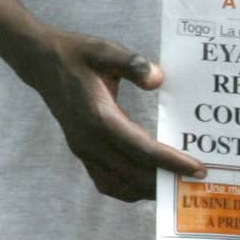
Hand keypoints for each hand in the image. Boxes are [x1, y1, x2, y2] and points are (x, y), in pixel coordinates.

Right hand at [23, 31, 207, 202]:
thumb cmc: (77, 54)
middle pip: (134, 173)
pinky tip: (147, 184)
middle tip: (198, 182)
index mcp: (98, 117)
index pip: (142, 149)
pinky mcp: (81, 151)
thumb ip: (132, 64)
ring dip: (148, 189)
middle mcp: (89, 140)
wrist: (41, 63)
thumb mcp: (105, 50)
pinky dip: (128, 189)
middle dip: (167, 180)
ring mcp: (83, 149)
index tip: (198, 169)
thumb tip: (158, 79)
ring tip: (177, 186)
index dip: (171, 162)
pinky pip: (106, 182)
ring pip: (120, 184)